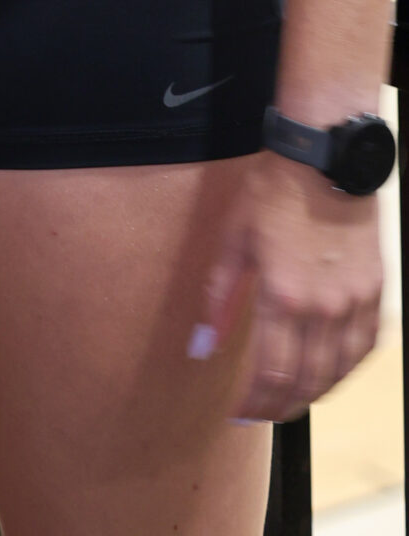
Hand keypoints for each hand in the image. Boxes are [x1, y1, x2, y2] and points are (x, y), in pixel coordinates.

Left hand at [192, 149, 382, 421]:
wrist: (325, 161)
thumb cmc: (274, 193)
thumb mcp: (233, 239)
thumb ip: (219, 297)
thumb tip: (202, 345)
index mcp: (283, 296)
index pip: (270, 374)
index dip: (254, 402)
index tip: (239, 413)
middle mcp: (322, 308)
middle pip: (305, 382)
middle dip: (280, 407)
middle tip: (262, 414)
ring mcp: (353, 303)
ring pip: (338, 372)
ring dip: (312, 395)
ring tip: (290, 402)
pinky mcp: (373, 293)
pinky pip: (364, 348)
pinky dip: (345, 371)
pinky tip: (329, 374)